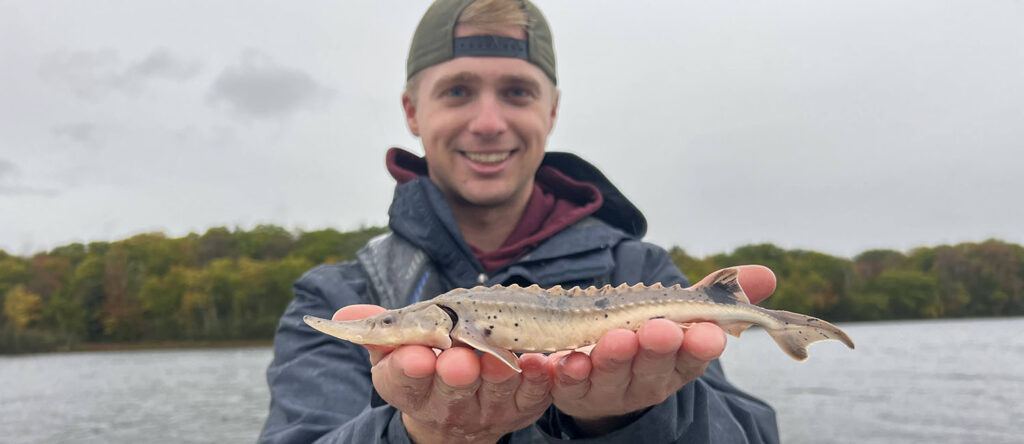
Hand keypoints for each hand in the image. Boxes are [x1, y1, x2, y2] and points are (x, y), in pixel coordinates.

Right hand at [333, 305, 552, 443]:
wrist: (459, 415)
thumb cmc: (425, 368)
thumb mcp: (395, 352)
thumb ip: (378, 330)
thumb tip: (345, 315)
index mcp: (410, 390)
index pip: (403, 382)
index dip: (408, 370)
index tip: (416, 356)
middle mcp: (446, 406)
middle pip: (452, 391)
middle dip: (457, 373)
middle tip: (460, 358)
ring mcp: (487, 410)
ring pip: (496, 393)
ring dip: (500, 374)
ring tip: (503, 356)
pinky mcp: (522, 408)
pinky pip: (535, 396)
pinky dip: (540, 379)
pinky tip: (541, 362)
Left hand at [546, 265, 776, 436]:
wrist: (599, 387)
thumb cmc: (648, 341)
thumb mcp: (683, 316)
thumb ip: (719, 294)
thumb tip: (767, 273)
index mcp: (678, 364)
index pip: (694, 356)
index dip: (701, 345)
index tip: (709, 332)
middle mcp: (647, 381)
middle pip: (654, 367)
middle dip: (658, 348)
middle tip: (660, 329)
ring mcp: (609, 389)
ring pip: (612, 375)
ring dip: (614, 357)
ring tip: (616, 339)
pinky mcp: (573, 391)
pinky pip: (569, 385)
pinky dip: (568, 373)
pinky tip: (567, 360)